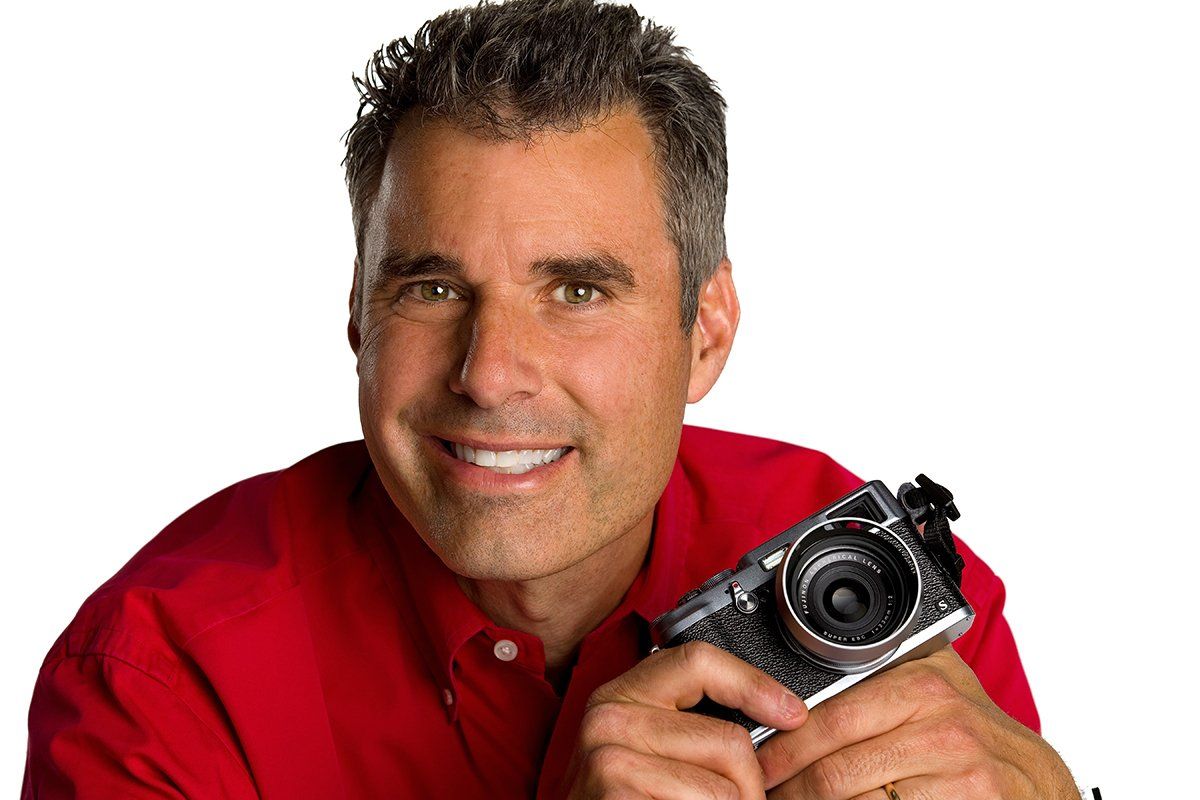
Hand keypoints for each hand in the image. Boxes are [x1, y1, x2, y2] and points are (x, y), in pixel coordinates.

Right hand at [564, 640, 806, 798]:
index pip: (699, 660)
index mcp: (621, 693)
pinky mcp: (617, 793)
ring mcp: (609, 757)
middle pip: (728, 740)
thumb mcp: (648, 749)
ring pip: (724, 788)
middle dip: (749, 786)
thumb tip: (776, 717)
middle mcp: (610, 716)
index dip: (754, 684)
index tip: (791, 713)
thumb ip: (688, 724)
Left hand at [755, 646, 1076, 798]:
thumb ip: (882, 669)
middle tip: (762, 793)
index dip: (784, 749)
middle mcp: (941, 727)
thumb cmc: (979, 734)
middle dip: (788, 788)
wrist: (1040, 785)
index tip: (757, 762)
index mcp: (922, 686)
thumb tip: (800, 666)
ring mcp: (957, 774)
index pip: (828, 721)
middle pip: (834, 770)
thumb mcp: (937, 684)